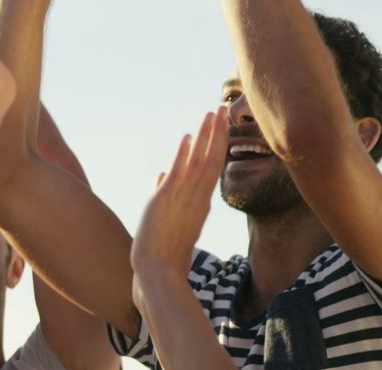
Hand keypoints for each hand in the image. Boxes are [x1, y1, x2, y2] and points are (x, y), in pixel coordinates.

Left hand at [130, 107, 226, 277]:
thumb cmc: (164, 250)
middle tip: (222, 109)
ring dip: (205, 135)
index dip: (216, 145)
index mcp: (200, 203)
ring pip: (200, 161)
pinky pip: (179, 172)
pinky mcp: (167, 200)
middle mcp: (197, 198)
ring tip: (211, 112)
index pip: (211, 168)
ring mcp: (184, 198)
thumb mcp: (168, 216)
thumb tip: (162, 174)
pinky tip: (188, 136)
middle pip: (212, 159)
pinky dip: (184, 154)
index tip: (219, 126)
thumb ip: (166, 192)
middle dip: (217, 133)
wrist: (159, 272)